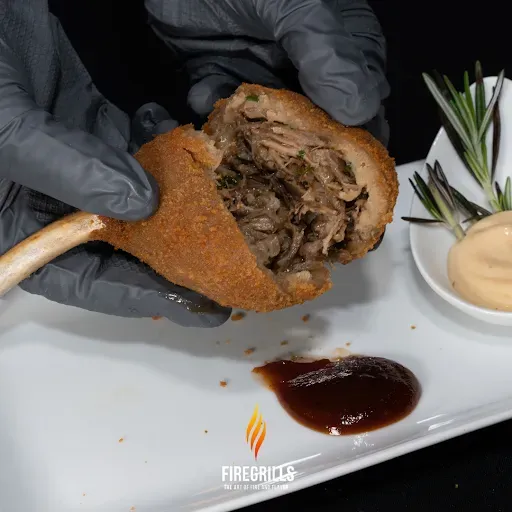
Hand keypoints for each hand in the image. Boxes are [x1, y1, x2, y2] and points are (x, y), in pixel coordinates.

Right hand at [0, 2, 230, 326]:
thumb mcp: (9, 121)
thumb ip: (67, 167)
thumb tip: (140, 207)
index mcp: (21, 213)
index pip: (78, 276)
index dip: (132, 296)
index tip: (187, 308)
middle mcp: (59, 194)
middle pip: (120, 246)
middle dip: (170, 262)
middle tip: (224, 279)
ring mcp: (87, 156)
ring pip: (140, 200)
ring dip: (182, 211)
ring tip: (231, 231)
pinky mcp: (106, 120)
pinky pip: (148, 148)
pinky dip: (174, 154)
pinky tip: (205, 160)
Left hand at [145, 0, 389, 144]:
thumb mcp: (300, 5)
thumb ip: (328, 54)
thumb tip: (360, 111)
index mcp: (343, 54)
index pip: (361, 115)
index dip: (352, 151)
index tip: (331, 176)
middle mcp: (304, 73)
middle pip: (309, 133)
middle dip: (290, 153)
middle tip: (269, 166)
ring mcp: (262, 77)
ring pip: (260, 128)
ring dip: (241, 130)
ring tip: (226, 123)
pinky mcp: (222, 76)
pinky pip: (220, 109)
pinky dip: (209, 105)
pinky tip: (199, 90)